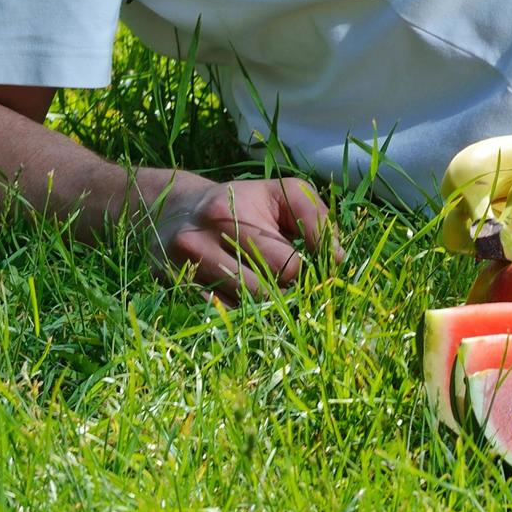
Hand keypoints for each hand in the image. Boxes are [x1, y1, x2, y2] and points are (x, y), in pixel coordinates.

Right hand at [142, 171, 341, 303]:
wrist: (172, 210)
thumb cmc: (240, 201)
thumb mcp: (280, 193)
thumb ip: (314, 217)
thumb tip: (338, 258)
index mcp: (228, 214)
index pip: (286, 263)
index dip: (309, 273)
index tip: (319, 273)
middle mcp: (198, 244)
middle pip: (263, 292)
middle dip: (288, 293)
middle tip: (300, 288)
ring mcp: (180, 272)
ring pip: (241, 310)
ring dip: (266, 308)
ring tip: (276, 294)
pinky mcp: (172, 292)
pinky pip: (218, 318)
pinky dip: (239, 316)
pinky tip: (250, 305)